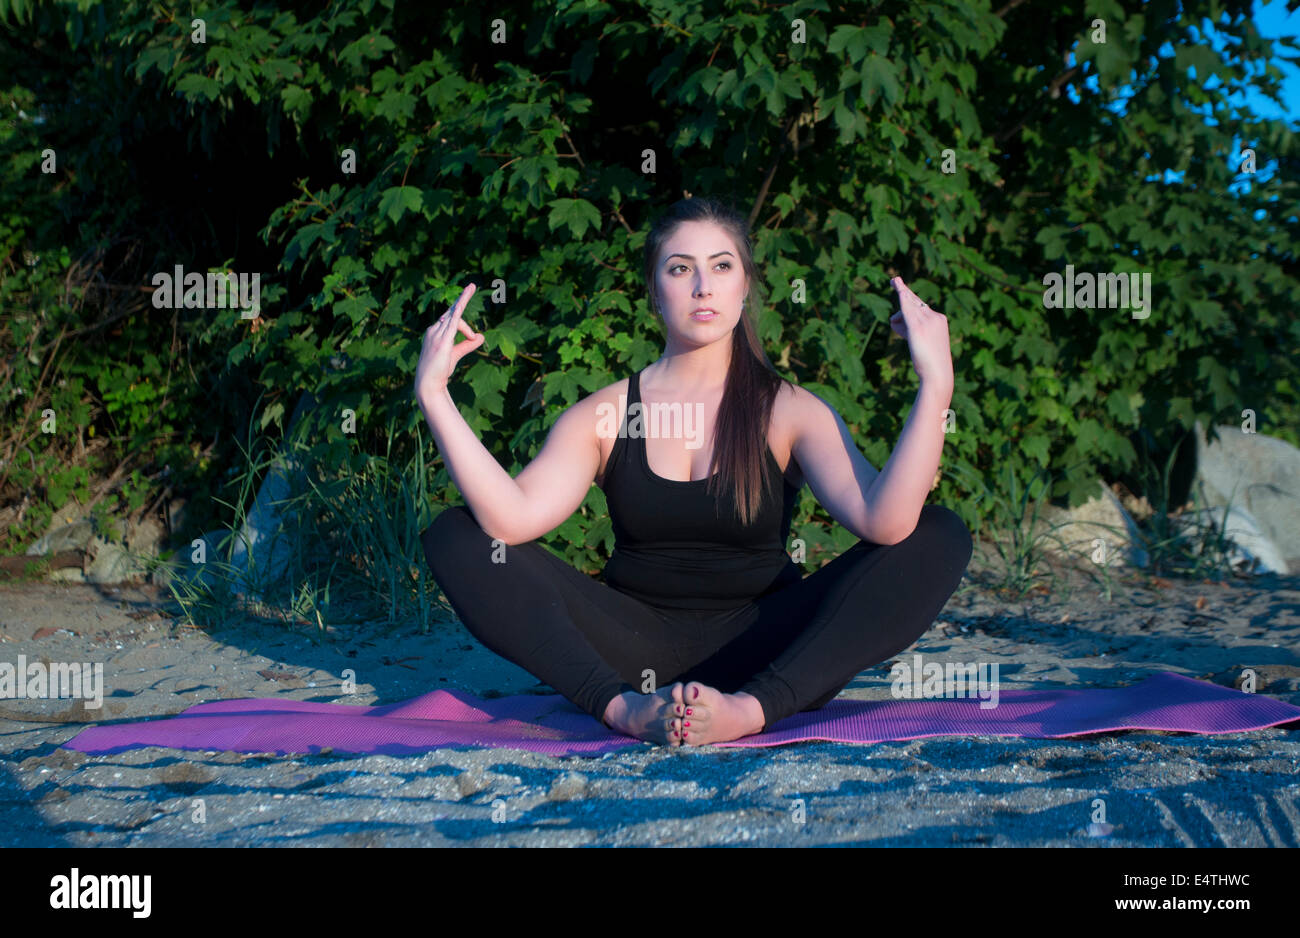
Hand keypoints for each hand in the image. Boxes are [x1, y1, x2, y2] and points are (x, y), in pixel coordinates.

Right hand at [415, 282, 484, 401]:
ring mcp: (436, 335)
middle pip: (452, 313)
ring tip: (472, 290)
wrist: (428, 384)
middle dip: (462, 299)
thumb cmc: (439, 370)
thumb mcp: (455, 354)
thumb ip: (468, 344)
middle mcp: (433, 330)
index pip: (449, 317)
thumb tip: (481, 336)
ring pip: (454, 316)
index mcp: (434, 332)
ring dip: (463, 303)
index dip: (458, 307)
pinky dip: (458, 311)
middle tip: (472, 286)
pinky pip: (452, 323)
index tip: (466, 295)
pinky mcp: (442, 342)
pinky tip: (462, 303)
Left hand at [889, 277, 952, 389]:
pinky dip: (902, 297)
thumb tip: (894, 320)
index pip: (921, 306)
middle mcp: (935, 317)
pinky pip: (907, 309)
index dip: (910, 297)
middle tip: (894, 280)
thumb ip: (910, 329)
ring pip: (908, 307)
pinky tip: (897, 288)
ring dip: (899, 310)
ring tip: (895, 315)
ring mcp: (927, 321)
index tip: (902, 287)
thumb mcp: (920, 343)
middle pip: (914, 303)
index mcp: (940, 320)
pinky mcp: (917, 328)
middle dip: (903, 292)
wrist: (938, 374)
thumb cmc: (929, 363)